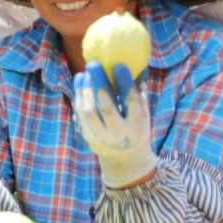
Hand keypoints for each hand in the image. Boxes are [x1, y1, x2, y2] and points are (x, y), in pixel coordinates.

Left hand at [72, 63, 156, 189]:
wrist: (124, 158)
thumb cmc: (135, 127)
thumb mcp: (144, 114)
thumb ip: (139, 93)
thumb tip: (138, 65)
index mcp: (137, 126)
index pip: (131, 102)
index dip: (124, 83)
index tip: (118, 66)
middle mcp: (118, 134)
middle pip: (105, 107)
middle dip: (98, 83)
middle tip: (93, 64)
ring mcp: (100, 139)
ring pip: (87, 111)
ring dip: (83, 89)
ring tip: (84, 74)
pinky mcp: (86, 139)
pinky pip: (79, 115)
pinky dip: (78, 98)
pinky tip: (80, 86)